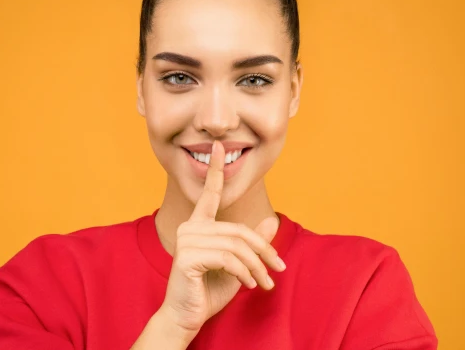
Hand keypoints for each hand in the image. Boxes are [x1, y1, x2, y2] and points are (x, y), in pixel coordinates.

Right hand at [159, 140, 285, 334]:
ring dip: (256, 266)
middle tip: (278, 269)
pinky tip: (249, 286)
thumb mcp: (238, 266)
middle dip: (263, 250)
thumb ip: (253, 243)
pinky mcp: (187, 257)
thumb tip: (271, 220)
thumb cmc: (209, 291)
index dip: (216, 170)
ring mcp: (186, 241)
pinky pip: (227, 259)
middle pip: (238, 230)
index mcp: (199, 225)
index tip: (219, 146)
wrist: (187, 318)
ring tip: (263, 283)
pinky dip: (244, 273)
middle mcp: (190, 228)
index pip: (210, 194)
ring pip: (236, 246)